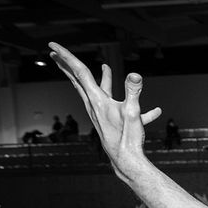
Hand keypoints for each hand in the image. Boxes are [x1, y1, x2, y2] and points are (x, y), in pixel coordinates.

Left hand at [49, 43, 161, 172]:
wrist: (125, 161)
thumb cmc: (126, 139)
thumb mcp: (132, 113)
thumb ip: (133, 92)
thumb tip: (135, 75)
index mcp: (97, 99)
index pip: (79, 71)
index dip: (66, 56)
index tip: (52, 46)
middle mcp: (94, 104)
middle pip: (78, 79)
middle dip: (67, 65)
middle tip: (54, 54)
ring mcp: (101, 112)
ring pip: (96, 90)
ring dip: (99, 78)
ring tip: (104, 68)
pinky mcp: (110, 120)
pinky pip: (119, 107)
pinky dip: (132, 103)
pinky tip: (155, 111)